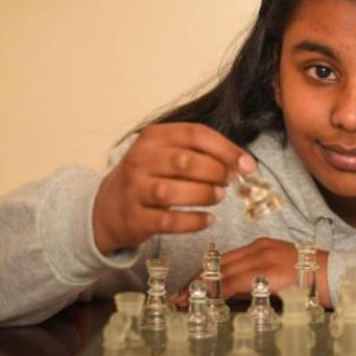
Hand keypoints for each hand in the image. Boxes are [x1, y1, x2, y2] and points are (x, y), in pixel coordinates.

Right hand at [92, 122, 255, 253]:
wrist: (108, 207)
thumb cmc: (150, 177)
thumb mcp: (169, 154)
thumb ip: (202, 154)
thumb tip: (244, 164)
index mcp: (154, 137)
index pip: (196, 134)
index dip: (226, 149)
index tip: (247, 165)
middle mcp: (140, 159)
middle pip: (186, 161)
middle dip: (216, 172)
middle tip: (228, 182)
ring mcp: (134, 189)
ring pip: (173, 191)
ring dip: (204, 195)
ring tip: (218, 197)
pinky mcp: (134, 218)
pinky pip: (168, 221)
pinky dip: (193, 221)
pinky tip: (207, 219)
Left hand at [172, 238, 330, 307]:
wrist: (338, 274)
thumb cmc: (313, 278)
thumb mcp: (282, 272)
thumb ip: (260, 278)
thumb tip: (236, 294)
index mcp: (262, 246)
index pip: (225, 258)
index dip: (204, 272)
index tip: (189, 285)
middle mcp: (259, 248)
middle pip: (219, 264)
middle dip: (196, 281)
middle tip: (178, 297)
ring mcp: (263, 258)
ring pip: (222, 272)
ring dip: (201, 289)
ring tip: (184, 302)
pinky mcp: (268, 271)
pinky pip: (234, 282)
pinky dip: (217, 292)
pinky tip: (206, 301)